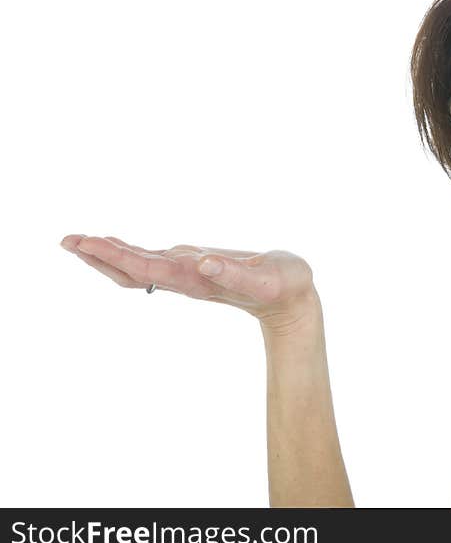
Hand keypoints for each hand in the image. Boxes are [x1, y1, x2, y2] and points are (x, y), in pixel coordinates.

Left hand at [59, 235, 319, 331]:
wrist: (292, 303)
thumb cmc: (284, 287)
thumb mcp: (266, 279)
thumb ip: (236, 273)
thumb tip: (203, 261)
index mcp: (197, 280)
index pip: (146, 268)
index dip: (114, 255)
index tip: (85, 242)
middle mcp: (186, 279)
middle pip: (132, 271)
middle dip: (99, 256)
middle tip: (66, 239)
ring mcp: (189, 276)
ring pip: (139, 268)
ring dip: (109, 255)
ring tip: (80, 241)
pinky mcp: (196, 270)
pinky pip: (153, 263)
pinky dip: (130, 253)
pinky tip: (119, 247)